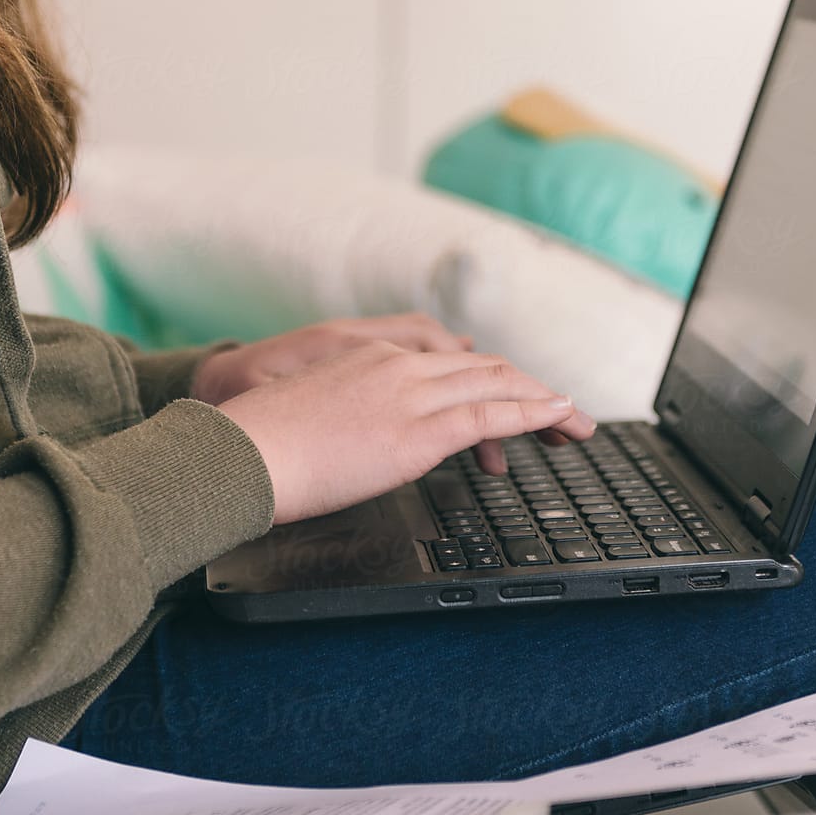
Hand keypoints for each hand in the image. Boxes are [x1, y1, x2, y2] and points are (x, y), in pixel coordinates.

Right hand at [191, 312, 561, 474]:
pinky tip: (559, 418)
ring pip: (499, 386)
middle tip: (570, 418)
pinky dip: (534, 413)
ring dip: (546, 404)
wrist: (238, 453)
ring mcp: (411, 395)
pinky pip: (491, 415)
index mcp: (375, 361)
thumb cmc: (262, 450)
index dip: (498, 381)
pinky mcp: (418, 429)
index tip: (523, 402)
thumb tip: (367, 447)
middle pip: (487, 370)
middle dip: (534, 392)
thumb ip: (353, 423)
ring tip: (578, 424)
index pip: (453, 364)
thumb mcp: (318, 423)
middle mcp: (399, 368)